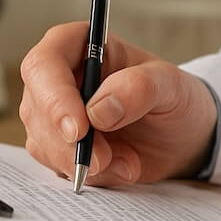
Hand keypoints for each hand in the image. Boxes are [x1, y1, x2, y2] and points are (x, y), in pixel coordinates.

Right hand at [19, 22, 218, 186]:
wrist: (183, 136)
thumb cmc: (174, 97)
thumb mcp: (171, 85)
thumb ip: (139, 88)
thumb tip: (98, 110)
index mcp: (80, 46)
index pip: (44, 64)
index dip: (54, 97)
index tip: (78, 129)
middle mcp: (60, 78)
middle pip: (37, 108)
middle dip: (69, 142)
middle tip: (105, 159)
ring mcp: (55, 114)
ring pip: (42, 142)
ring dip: (83, 161)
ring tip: (129, 162)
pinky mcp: (61, 146)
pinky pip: (58, 166)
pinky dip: (91, 174)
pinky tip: (122, 167)